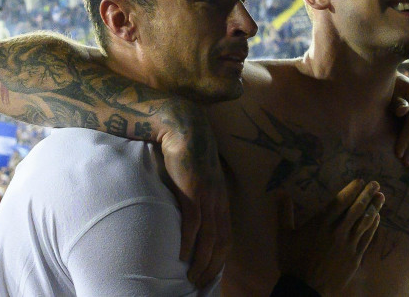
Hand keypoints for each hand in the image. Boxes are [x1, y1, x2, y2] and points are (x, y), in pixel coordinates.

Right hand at [159, 104, 230, 287]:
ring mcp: (208, 196)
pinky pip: (193, 223)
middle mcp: (219, 201)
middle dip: (212, 267)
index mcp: (222, 199)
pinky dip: (188, 242)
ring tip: (190, 277)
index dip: (220, 260)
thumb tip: (190, 217)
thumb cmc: (188, 154)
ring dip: (201, 261)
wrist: (184, 129)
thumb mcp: (198, 179)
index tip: (210, 275)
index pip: (227, 237)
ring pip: (209, 238)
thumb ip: (198, 197)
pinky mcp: (193, 190)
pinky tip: (181, 255)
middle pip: (222, 243)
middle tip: (199, 284)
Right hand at [277, 179, 383, 295]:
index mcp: (321, 224)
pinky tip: (377, 219)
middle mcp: (337, 231)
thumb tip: (280, 192)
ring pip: (364, 223)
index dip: (351, 190)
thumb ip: (284, 212)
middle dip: (367, 195)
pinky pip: (367, 239)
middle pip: (355, 210)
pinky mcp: (355, 258)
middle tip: (376, 184)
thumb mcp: (284, 235)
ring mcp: (348, 245)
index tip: (360, 181)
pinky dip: (373, 227)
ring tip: (381, 197)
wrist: (304, 288)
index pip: (340, 202)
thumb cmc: (293, 260)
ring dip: (374, 208)